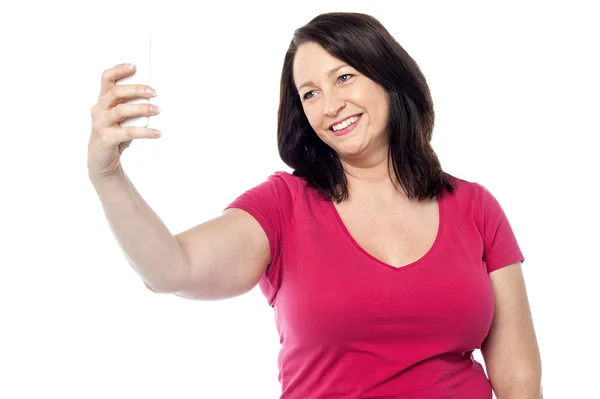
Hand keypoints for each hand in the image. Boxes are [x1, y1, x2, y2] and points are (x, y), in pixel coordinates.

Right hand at [88, 63, 159, 178]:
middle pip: (115, 92)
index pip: (106, 79)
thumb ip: (131, 105)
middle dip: (136, 89)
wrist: (102, 160)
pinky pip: (128, 133)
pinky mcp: (106, 139)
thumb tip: (153, 95)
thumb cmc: (115, 133)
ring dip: (141, 108)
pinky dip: (145, 132)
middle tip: (154, 91)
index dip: (118, 70)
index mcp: (103, 100)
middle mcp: (99, 109)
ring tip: (157, 110)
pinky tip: (157, 133)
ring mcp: (101, 124)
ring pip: (121, 110)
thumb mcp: (122, 117)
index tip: (134, 66)